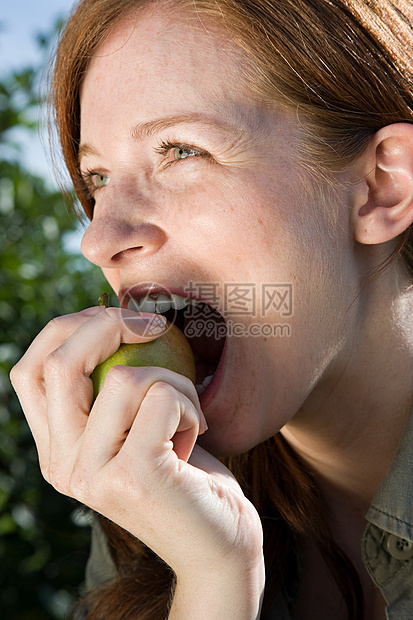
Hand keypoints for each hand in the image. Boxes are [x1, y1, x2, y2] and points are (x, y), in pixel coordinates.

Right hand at [10, 307, 264, 616]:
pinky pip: (159, 395)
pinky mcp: (133, 475)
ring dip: (171, 377)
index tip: (116, 318)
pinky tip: (196, 432)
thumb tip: (105, 316)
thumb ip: (106, 392)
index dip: (67, 329)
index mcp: (55, 452)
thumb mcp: (133, 430)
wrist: (218, 545)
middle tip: (156, 326)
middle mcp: (61, 467)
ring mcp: (93, 474)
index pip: (29, 371)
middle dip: (112, 322)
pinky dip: (188, 400)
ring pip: (121, 376)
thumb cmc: (182, 475)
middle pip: (60, 363)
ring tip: (187, 412)